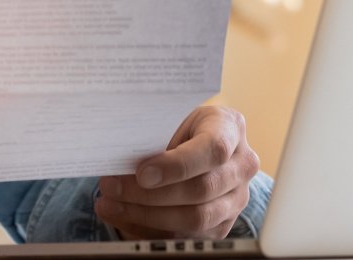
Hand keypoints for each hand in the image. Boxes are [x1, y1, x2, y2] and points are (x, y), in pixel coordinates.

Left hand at [94, 105, 260, 239]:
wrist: (195, 141)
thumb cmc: (177, 124)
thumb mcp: (169, 117)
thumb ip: (153, 136)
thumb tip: (118, 161)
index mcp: (230, 127)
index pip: (213, 149)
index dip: (177, 165)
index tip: (142, 173)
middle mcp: (241, 165)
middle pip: (201, 190)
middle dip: (150, 194)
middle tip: (112, 188)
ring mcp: (236, 198)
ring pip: (196, 219)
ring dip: (146, 215)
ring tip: (111, 205)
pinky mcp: (223, 223)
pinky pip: (188, 236)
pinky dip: (150, 229)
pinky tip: (123, 216)